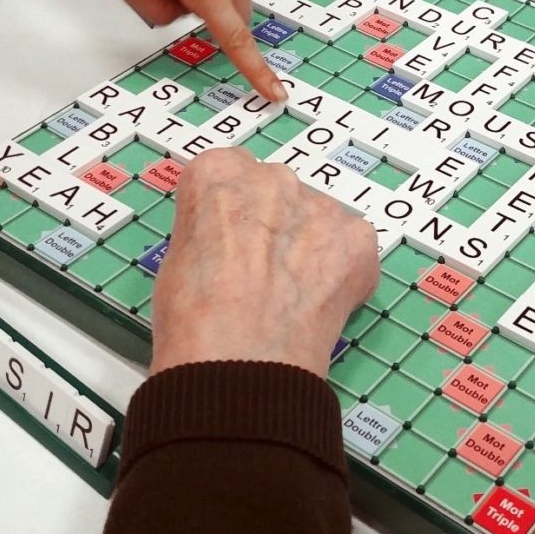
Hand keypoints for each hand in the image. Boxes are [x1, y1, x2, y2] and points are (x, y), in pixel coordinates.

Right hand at [149, 149, 379, 378]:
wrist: (239, 360)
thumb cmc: (193, 318)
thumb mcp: (177, 259)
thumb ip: (210, 233)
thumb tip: (229, 248)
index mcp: (217, 173)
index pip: (228, 176)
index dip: (230, 218)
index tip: (229, 245)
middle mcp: (271, 177)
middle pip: (276, 194)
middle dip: (274, 227)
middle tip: (262, 275)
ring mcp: (320, 205)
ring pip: (317, 220)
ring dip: (309, 249)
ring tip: (292, 296)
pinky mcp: (357, 239)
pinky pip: (352, 248)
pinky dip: (343, 272)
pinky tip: (320, 304)